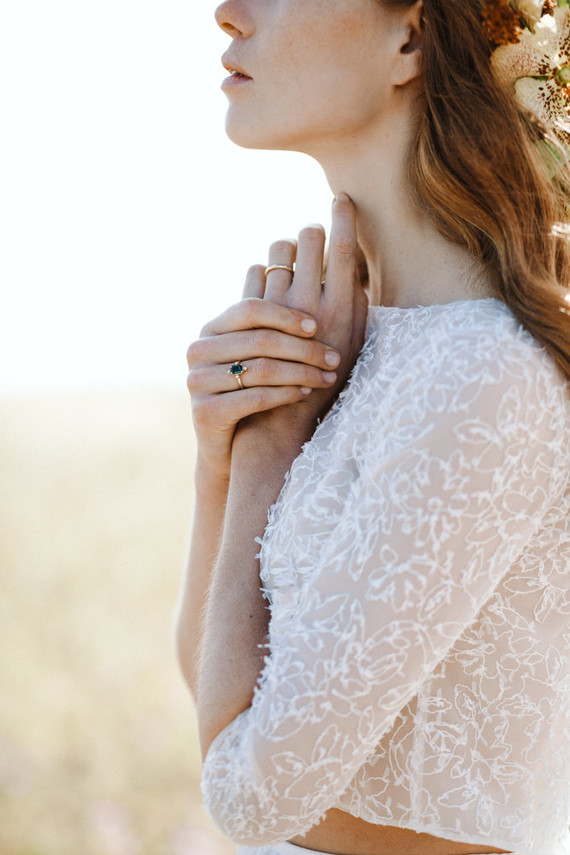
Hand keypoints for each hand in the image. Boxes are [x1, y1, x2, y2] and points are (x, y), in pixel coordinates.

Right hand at [186, 298, 342, 478]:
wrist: (228, 446)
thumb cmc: (250, 391)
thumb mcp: (255, 354)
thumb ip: (269, 323)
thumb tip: (294, 283)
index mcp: (211, 329)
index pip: (250, 309)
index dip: (286, 315)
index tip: (316, 327)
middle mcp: (198, 351)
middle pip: (260, 340)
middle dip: (303, 349)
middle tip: (334, 358)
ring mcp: (198, 381)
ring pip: (261, 369)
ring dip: (301, 372)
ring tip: (327, 377)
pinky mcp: (205, 411)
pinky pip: (256, 397)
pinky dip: (286, 394)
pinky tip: (306, 393)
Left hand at [235, 194, 368, 442]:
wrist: (281, 417)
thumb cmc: (324, 383)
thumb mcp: (351, 345)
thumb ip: (353, 305)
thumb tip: (350, 268)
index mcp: (341, 310)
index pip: (345, 249)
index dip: (344, 218)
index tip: (341, 199)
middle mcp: (308, 302)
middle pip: (309, 237)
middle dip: (312, 230)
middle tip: (314, 236)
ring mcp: (274, 305)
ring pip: (278, 248)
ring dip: (286, 249)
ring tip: (291, 263)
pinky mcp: (248, 313)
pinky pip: (254, 270)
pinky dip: (264, 272)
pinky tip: (270, 286)